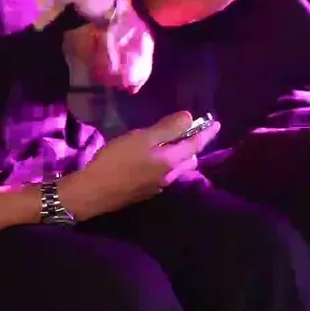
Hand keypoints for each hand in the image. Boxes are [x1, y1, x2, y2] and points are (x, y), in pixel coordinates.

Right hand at [59, 111, 218, 219]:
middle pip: (190, 159)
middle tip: (191, 132)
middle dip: (194, 145)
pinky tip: (155, 160)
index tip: (217, 124)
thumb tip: (190, 118)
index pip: (196, 144)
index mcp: (171, 161)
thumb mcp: (142, 138)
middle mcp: (169, 176)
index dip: (207, 132)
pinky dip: (167, 164)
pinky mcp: (145, 192)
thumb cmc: (117, 160)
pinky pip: (165, 176)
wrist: (92, 192)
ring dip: (181, 156)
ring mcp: (157, 186)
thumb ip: (167, 128)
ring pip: (178, 169)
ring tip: (174, 144)